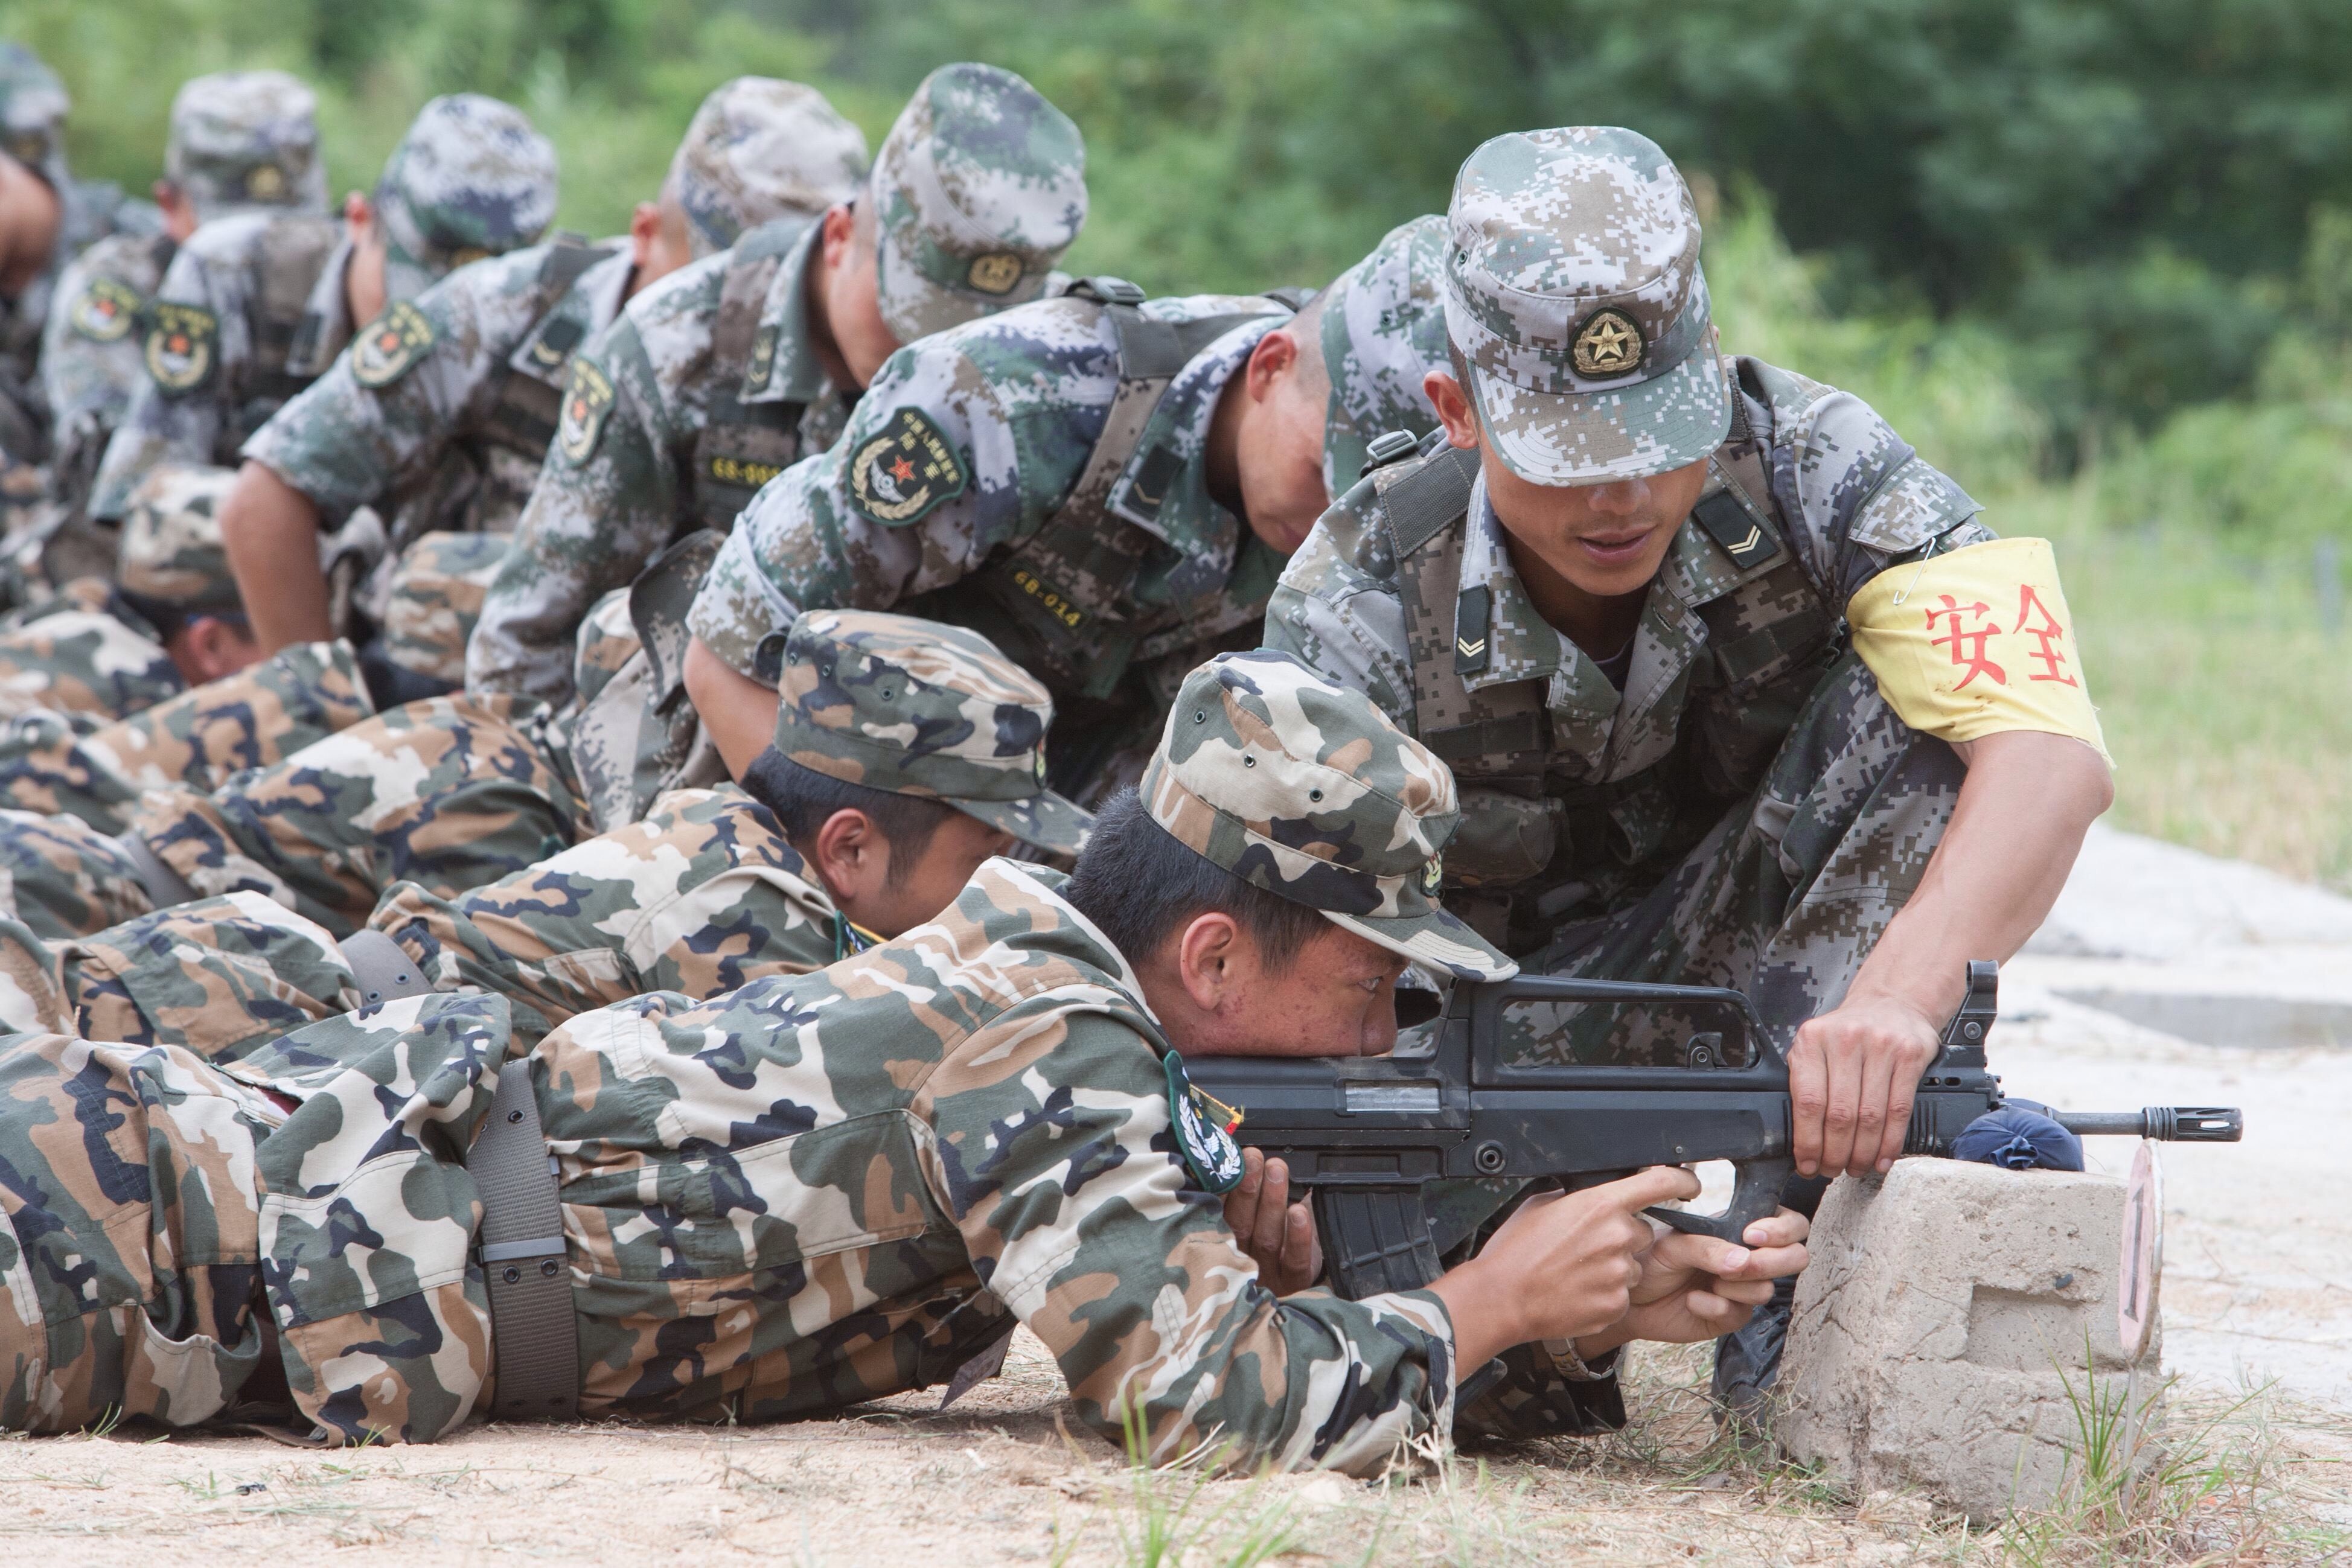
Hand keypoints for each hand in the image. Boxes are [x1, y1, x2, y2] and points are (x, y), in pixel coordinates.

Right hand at [1223, 1149, 1321, 1294]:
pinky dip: (1298, 1235)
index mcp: (1225, 1239)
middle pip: (1240, 1225)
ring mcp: (1267, 1274)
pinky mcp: (1293, 1282)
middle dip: (1247, 1188)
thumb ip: (1243, 1187)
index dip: (1222, 1187)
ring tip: (1277, 1170)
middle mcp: (1240, 1259)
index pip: (1218, 1213)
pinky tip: (1298, 1211)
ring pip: (1267, 1238)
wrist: (1303, 1271)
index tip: (1228, 1160)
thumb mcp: (1254, 1210)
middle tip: (1254, 1158)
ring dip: (1271, 1202)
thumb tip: (1239, 1151)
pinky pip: (1295, 1260)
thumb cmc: (1276, 1231)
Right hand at [1432, 1166, 1700, 1370]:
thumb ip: (1576, 1199)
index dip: (1683, 1180)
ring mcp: (1620, 1274)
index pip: (1660, 1182)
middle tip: (1586, 1249)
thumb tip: (1591, 1197)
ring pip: (1632, 1266)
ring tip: (1576, 1273)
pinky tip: (1577, 1291)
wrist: (1500, 1298)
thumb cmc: (1514, 1251)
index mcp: (1600, 1205)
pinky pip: (1622, 1294)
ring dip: (1613, 1268)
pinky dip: (1605, 1293)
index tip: (1691, 1184)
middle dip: (1621, 1239)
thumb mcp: (1541, 1206)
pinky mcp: (1617, 1305)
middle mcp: (1617, 1237)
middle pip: (1640, 1232)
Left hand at [1580, 1207, 1811, 1353]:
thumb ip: (1709, 1247)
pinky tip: (1692, 1301)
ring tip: (1707, 1280)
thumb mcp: (1675, 1244)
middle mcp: (1749, 1257)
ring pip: (1767, 1288)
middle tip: (1739, 1266)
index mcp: (1740, 1229)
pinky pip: (1740, 1313)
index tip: (1751, 1234)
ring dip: (1737, 1285)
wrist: (1629, 1298)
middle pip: (1795, 1257)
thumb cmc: (1651, 1260)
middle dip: (1772, 1261)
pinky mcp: (1731, 1315)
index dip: (1781, 1229)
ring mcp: (1743, 1288)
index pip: (1788, 1224)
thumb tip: (1743, 1259)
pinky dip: (1715, 1306)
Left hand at [1787, 993, 1940, 1176]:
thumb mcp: (1816, 1047)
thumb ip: (1806, 1084)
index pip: (1808, 1103)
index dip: (1808, 1142)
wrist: (1892, 1002)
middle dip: (1836, 1153)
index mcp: (1812, 1041)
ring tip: (1856, 1168)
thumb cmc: (1847, 1035)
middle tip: (1834, 1171)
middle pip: (1840, 1114)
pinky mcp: (1910, 1055)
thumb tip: (1800, 1142)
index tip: (1808, 1165)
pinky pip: (1899, 1110)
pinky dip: (1891, 1142)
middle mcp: (1844, 1040)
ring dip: (1863, 1153)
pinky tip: (1883, 1158)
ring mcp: (1880, 1046)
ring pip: (1870, 1116)